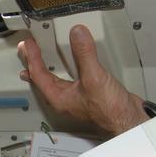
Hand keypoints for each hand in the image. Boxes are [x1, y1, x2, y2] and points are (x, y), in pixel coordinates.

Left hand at [18, 25, 147, 136]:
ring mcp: (76, 97)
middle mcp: (65, 99)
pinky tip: (71, 65)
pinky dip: (67, 68)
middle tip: (26, 49)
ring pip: (56, 79)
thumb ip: (84, 54)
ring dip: (47, 67)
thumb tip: (77, 34)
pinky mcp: (89, 93)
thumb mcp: (94, 77)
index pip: (38, 74)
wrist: (129, 122)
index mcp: (59, 98)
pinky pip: (73, 77)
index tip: (29, 43)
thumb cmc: (110, 112)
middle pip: (42, 78)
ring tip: (39, 57)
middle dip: (33, 63)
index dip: (32, 57)